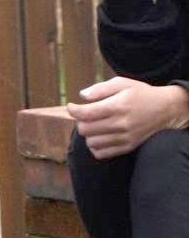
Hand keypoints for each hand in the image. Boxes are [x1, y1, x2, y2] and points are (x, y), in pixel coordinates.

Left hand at [67, 77, 188, 158]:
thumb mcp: (122, 83)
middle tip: (85, 115)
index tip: (72, 106)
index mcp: (118, 106)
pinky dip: (95, 146)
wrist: (165, 109)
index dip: (73, 110)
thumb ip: (100, 88)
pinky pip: (101, 154)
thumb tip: (82, 96)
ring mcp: (125, 137)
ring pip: (91, 143)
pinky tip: (99, 136)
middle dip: (80, 121)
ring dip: (88, 134)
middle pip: (85, 129)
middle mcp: (121, 124)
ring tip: (94, 125)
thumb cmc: (140, 93)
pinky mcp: (128, 147)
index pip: (85, 113)